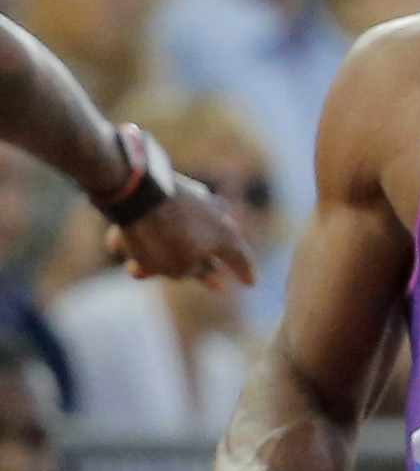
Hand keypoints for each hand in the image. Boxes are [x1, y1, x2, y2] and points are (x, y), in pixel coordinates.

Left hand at [111, 176, 257, 289]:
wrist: (133, 189)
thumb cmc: (161, 235)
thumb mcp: (178, 268)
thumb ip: (194, 272)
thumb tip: (202, 268)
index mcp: (227, 237)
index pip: (242, 260)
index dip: (245, 274)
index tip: (250, 283)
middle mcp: (216, 215)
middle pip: (209, 246)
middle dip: (200, 265)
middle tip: (206, 281)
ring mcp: (192, 198)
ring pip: (179, 232)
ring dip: (160, 251)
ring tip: (135, 265)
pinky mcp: (167, 187)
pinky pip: (157, 218)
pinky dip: (143, 232)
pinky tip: (118, 242)